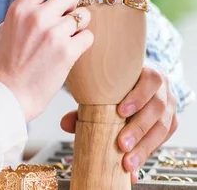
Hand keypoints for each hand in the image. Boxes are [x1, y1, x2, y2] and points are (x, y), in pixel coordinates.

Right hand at [0, 0, 93, 121]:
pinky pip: (88, 36)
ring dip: (79, 26)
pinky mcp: (67, 52)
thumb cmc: (8, 61)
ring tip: (66, 38)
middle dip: (72, 4)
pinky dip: (83, 43)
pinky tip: (70, 51)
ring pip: (84, 15)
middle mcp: (37, 16)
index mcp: (20, 7)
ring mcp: (53, 33)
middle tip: (65, 19)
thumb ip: (24, 8)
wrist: (11, 94)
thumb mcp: (7, 26)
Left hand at [61, 66, 177, 182]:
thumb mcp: (105, 86)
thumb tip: (65, 124)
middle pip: (157, 108)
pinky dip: (150, 151)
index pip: (151, 80)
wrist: (138, 81)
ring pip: (163, 126)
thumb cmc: (118, 83)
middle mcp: (163, 89)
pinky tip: (136, 163)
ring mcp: (170, 106)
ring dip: (145, 146)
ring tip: (128, 162)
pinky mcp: (172, 122)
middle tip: (121, 144)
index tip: (120, 112)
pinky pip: (165, 138)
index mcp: (148, 72)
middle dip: (138, 128)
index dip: (138, 96)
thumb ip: (88, 102)